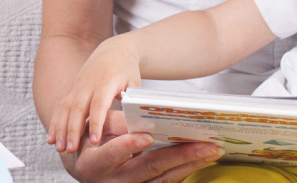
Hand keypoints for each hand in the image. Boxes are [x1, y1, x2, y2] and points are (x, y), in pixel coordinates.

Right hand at [49, 38, 144, 151]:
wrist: (113, 51)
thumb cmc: (127, 69)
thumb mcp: (134, 82)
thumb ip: (133, 102)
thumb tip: (138, 125)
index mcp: (106, 82)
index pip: (99, 104)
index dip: (96, 123)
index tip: (94, 141)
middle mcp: (88, 84)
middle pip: (78, 109)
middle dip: (73, 130)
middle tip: (70, 150)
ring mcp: (78, 87)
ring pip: (66, 109)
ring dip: (61, 129)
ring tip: (58, 148)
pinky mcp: (72, 90)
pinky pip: (61, 107)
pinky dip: (55, 123)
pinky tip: (51, 139)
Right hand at [62, 110, 225, 182]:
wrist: (84, 162)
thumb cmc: (93, 138)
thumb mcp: (97, 127)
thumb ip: (118, 123)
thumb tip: (146, 120)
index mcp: (93, 163)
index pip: (111, 154)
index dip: (128, 146)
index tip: (146, 136)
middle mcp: (112, 181)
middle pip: (148, 168)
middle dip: (179, 156)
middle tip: (206, 145)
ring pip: (162, 179)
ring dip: (190, 165)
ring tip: (212, 151)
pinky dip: (185, 171)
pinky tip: (203, 160)